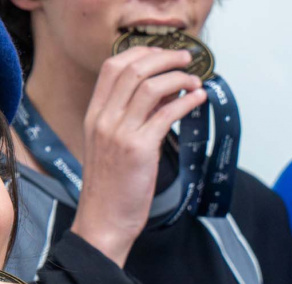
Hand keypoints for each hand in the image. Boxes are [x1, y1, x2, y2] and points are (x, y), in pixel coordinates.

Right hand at [71, 46, 206, 266]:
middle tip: (187, 59)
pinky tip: (197, 100)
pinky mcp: (138, 149)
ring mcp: (119, 133)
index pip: (112, 67)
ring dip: (179, 78)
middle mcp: (103, 119)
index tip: (163, 54)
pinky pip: (166, 114)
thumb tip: (162, 92)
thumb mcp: (111, 145)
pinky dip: (186, 101)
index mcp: (94, 116)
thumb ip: (131, 117)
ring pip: (151, 86)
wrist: (103, 221)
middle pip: (133, 69)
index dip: (141, 53)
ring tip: (195, 81)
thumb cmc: (110, 188)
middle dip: (165, 58)